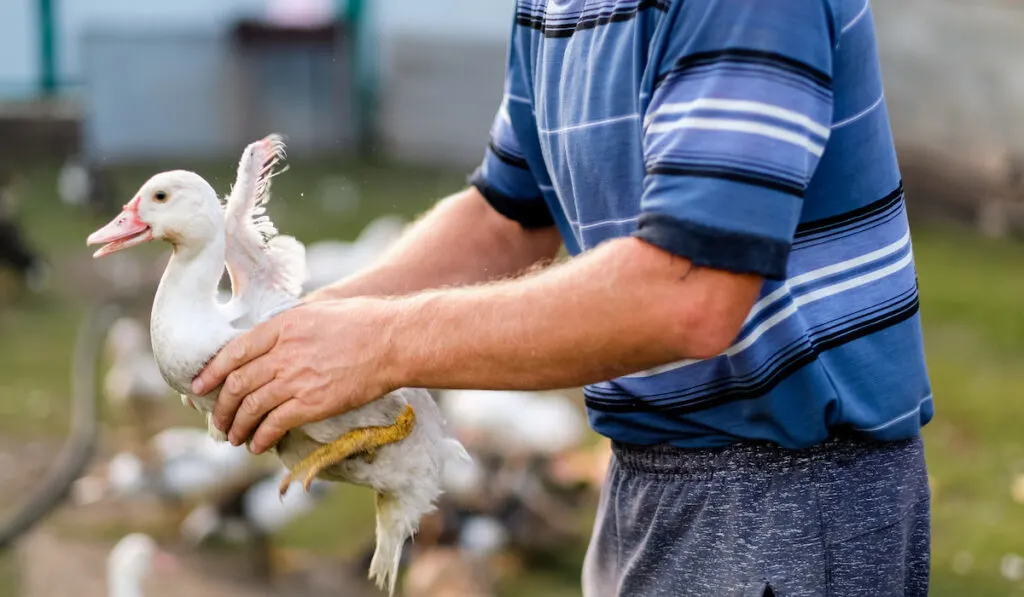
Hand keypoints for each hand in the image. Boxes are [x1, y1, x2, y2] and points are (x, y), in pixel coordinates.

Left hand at [192, 299, 399, 453]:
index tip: (199, 386)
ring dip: (237, 426)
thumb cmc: (365, 321)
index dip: (211, 372)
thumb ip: (293, 324)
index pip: (233, 351)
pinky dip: (261, 437)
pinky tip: (257, 445)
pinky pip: (274, 424)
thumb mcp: (320, 310)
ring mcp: (296, 379)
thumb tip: (280, 336)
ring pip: (251, 407)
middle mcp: (283, 353)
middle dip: (222, 407)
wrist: (393, 341)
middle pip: (237, 383)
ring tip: (233, 438)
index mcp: (282, 326)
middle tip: (218, 421)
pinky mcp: (312, 403)